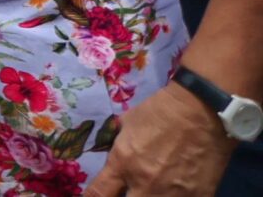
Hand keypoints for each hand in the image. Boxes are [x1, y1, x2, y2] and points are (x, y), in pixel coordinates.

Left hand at [86, 82, 231, 195]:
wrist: (202, 110)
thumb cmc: (161, 111)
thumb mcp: (128, 124)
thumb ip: (120, 145)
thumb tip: (116, 153)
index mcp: (123, 164)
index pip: (99, 193)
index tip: (97, 196)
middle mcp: (145, 184)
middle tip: (132, 189)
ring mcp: (174, 194)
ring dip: (152, 196)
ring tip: (157, 187)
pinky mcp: (200, 196)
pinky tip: (179, 189)